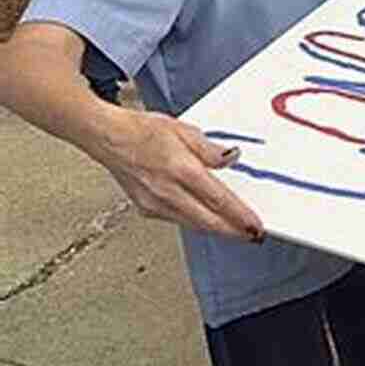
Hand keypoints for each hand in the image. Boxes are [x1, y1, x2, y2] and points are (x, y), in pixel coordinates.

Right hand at [94, 107, 264, 241]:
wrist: (108, 137)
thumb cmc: (142, 131)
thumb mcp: (185, 131)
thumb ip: (211, 150)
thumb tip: (231, 159)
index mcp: (181, 170)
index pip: (219, 200)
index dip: (240, 216)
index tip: (255, 225)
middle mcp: (167, 191)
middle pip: (208, 221)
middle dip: (233, 231)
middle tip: (252, 235)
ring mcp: (154, 203)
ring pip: (193, 224)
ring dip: (215, 229)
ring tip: (234, 230)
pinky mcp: (146, 209)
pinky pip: (177, 220)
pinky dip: (195, 221)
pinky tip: (205, 219)